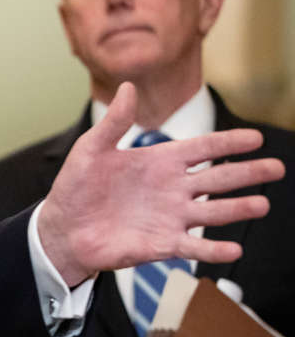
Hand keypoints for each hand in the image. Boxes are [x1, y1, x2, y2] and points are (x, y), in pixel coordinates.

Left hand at [38, 82, 284, 285]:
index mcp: (159, 162)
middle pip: (218, 178)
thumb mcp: (91, 150)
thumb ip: (113, 122)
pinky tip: (234, 249)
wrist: (63, 230)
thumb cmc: (76, 189)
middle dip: (248, 173)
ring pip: (213, 212)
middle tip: (276, 167)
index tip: (256, 138)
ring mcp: (170, 217)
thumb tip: (127, 86)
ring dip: (237, 209)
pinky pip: (194, 247)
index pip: (202, 148)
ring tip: (262, 205)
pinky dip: (214, 250)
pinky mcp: (162, 244)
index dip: (228, 143)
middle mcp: (172, 189)